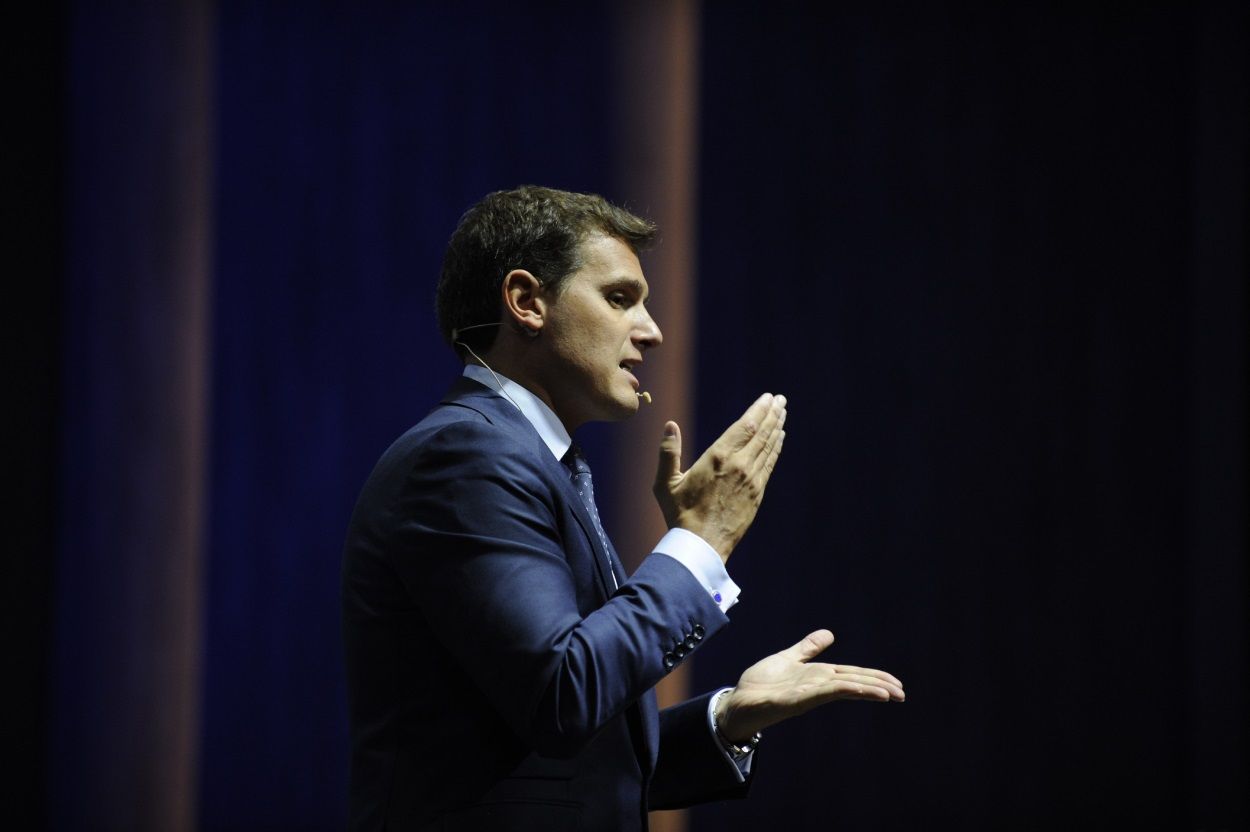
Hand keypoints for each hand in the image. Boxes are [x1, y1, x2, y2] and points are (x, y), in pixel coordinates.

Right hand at [653, 393, 786, 560]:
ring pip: (768, 447)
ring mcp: (751, 479)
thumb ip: (668, 452)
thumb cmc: (680, 514)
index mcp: (717, 457)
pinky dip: (776, 448)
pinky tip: (779, 438)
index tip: (767, 397)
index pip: (745, 426)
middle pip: (761, 433)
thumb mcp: (666, 483)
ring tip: (783, 412)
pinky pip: (770, 464)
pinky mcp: (757, 493)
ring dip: (777, 428)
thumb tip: (669, 425)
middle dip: (773, 414)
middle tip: (781, 399)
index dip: (758, 410)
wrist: (702, 545)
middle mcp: (739, 465)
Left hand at [715, 630, 904, 742]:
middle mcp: (817, 686)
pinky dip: (841, 689)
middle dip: (878, 686)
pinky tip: (856, 688)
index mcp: (818, 676)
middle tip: (903, 693)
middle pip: (854, 683)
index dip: (874, 677)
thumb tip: (830, 634)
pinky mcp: (796, 701)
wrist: (739, 701)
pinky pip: (822, 692)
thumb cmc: (762, 683)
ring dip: (867, 690)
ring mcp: (809, 694)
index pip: (852, 675)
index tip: (896, 684)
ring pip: (844, 688)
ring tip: (890, 694)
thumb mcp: (788, 658)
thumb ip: (808, 648)